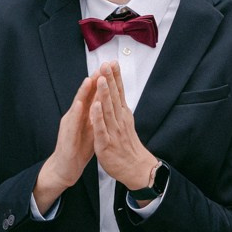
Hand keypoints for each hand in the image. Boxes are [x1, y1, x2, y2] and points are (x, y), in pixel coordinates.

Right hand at [35, 75, 98, 211]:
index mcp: (82, 114)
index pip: (93, 95)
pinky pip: (72, 124)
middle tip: (101, 66)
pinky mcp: (67, 137)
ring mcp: (69, 125)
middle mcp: (74, 116)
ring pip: (77, 106)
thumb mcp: (91, 128)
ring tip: (89, 79)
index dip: (101, 82)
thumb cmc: (78, 148)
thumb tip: (106, 102)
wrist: (65, 167)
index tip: (110, 69)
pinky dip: (77, 113)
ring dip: (82, 93)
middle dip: (93, 81)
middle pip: (84, 96)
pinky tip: (80, 104)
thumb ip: (96, 114)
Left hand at [89, 63, 157, 190]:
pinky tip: (95, 106)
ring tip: (100, 79)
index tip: (112, 62)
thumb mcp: (126, 123)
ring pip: (108, 110)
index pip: (119, 92)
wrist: (136, 169)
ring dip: (104, 93)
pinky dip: (98, 117)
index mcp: (123, 115)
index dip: (115, 77)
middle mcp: (120, 120)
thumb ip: (120, 108)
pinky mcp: (106, 143)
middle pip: (114, 97)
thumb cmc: (128, 147)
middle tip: (107, 64)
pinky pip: (101, 128)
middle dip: (109, 80)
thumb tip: (118, 93)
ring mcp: (113, 131)